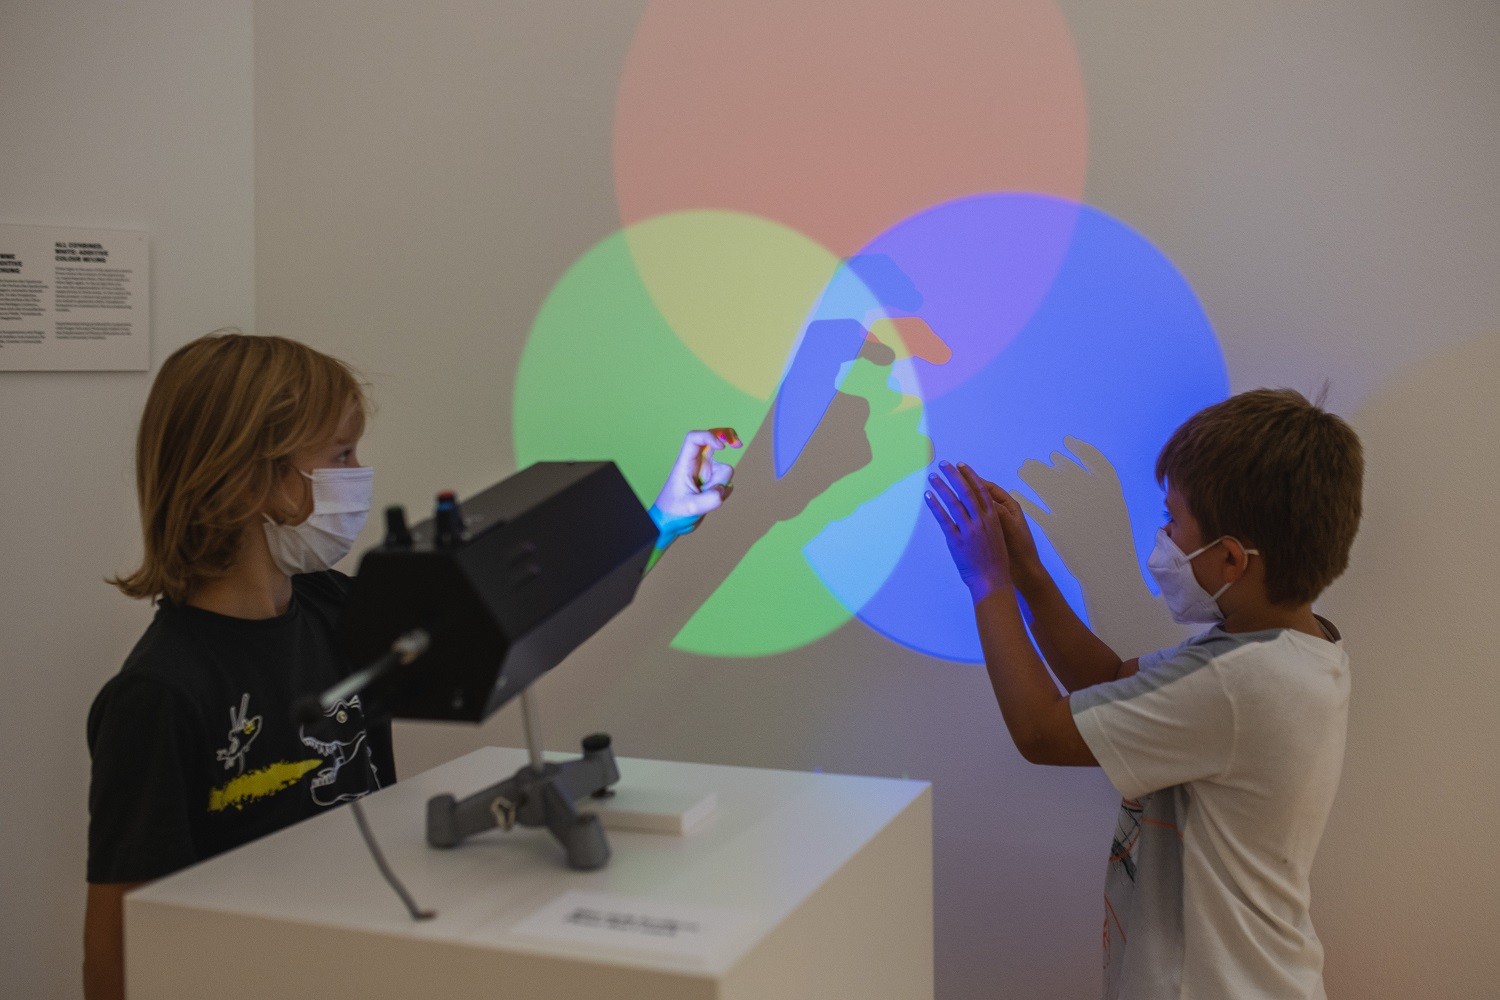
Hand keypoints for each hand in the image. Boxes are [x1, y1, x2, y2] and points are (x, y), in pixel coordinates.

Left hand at [653, 428, 742, 527]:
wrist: (671, 523)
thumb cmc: (673, 512)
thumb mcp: (690, 507)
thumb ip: (710, 500)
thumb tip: (724, 490)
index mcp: (685, 463)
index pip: (694, 439)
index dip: (709, 436)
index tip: (722, 447)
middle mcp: (696, 464)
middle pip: (714, 441)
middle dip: (727, 437)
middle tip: (738, 444)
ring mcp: (706, 473)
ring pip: (725, 470)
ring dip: (720, 485)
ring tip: (705, 498)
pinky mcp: (712, 483)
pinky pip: (727, 483)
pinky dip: (723, 492)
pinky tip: (710, 501)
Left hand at [925, 460, 1033, 600]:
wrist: (993, 580)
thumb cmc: (995, 561)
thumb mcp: (996, 536)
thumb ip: (988, 522)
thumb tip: (978, 510)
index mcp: (993, 518)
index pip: (981, 490)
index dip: (970, 476)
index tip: (961, 465)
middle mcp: (981, 521)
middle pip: (966, 492)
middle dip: (954, 475)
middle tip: (944, 464)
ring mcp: (969, 530)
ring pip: (954, 502)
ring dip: (942, 487)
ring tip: (933, 476)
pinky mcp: (957, 541)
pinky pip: (944, 519)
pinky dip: (935, 506)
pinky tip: (928, 496)